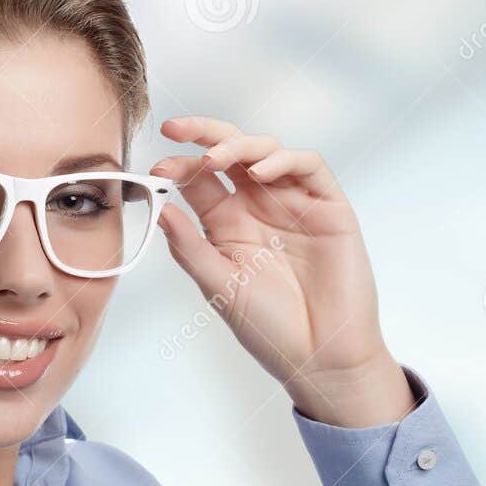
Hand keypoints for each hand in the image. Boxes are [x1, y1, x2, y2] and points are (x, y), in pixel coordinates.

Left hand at [149, 116, 415, 427]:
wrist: (319, 356)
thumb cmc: (268, 327)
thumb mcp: (217, 286)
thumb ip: (189, 247)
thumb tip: (160, 209)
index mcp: (227, 224)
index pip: (200, 180)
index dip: (179, 167)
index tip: (157, 170)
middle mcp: (259, 207)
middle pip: (231, 154)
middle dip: (204, 135)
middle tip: (176, 129)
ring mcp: (294, 203)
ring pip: (268, 152)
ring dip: (240, 146)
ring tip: (216, 158)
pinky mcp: (329, 207)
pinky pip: (309, 167)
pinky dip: (284, 160)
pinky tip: (260, 171)